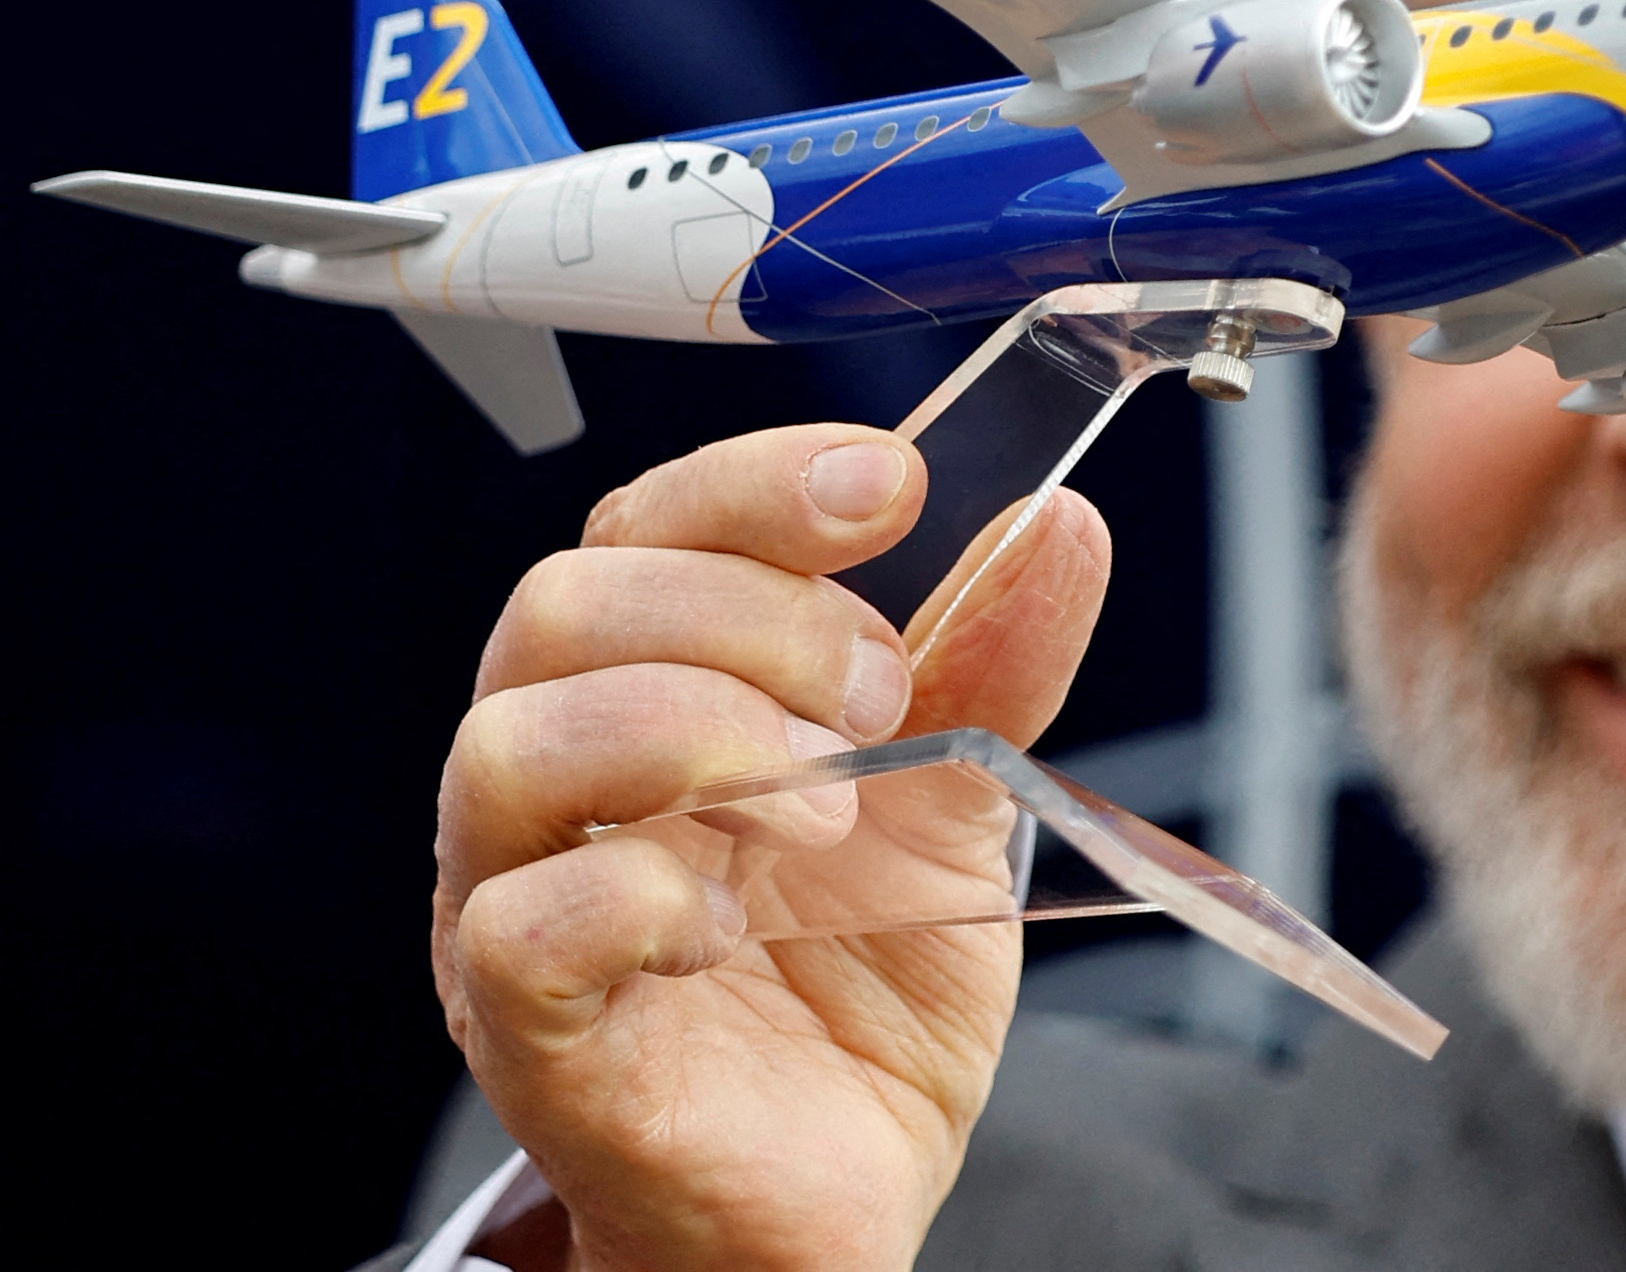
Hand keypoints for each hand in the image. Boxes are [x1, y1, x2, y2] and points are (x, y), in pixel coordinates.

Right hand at [435, 423, 1109, 1271]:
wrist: (842, 1193)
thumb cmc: (860, 994)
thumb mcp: (959, 805)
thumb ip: (995, 667)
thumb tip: (1058, 525)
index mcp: (647, 692)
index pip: (647, 528)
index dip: (754, 484)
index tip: (883, 486)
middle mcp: (559, 781)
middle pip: (567, 605)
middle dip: (748, 616)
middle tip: (876, 694)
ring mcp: (518, 903)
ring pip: (516, 744)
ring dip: (699, 734)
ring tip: (827, 806)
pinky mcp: (531, 1034)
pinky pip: (523, 923)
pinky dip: (643, 891)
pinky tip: (735, 919)